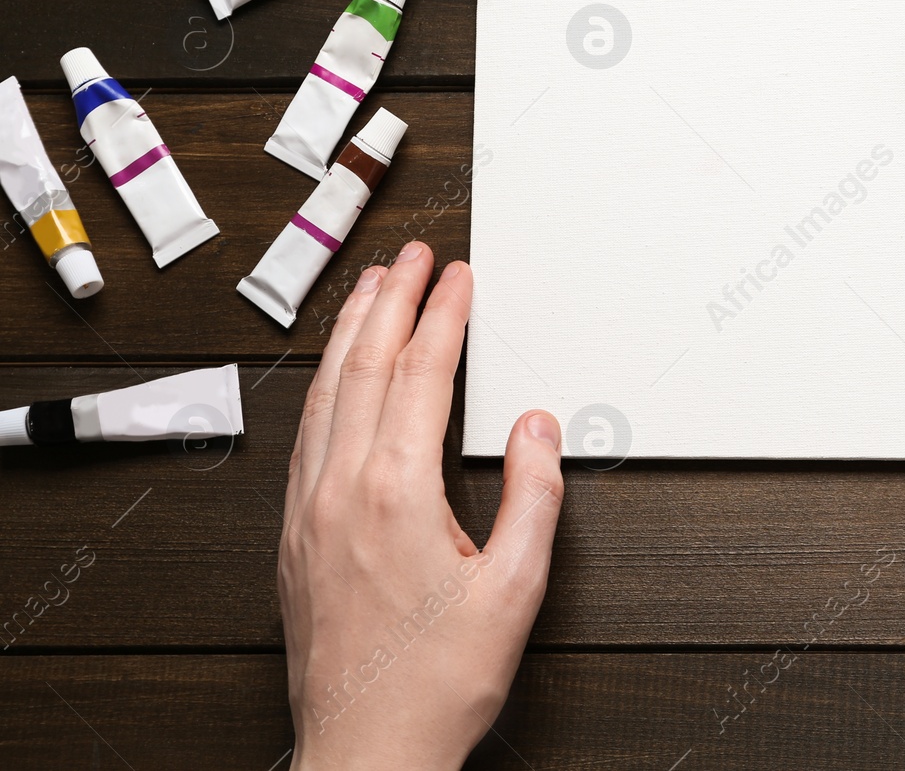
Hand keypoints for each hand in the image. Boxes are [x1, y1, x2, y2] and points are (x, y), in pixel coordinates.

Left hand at [279, 242, 563, 769]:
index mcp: (395, 493)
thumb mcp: (515, 590)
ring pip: (323, 395)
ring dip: (347, 332)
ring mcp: (307, 512)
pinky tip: (333, 378)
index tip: (458, 278)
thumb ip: (533, 496)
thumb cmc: (437, 685)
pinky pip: (305, 435)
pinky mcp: (294, 538)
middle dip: (390, 300)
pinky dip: (322, 386)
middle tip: (410, 256)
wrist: (366, 753)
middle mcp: (339, 490)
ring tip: (367, 289)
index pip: (418, 376)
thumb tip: (537, 426)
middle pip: (362, 368)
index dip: (441, 317)